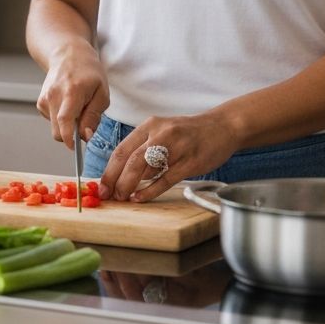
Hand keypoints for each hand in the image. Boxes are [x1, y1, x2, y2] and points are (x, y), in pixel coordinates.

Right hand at [35, 41, 108, 148]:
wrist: (68, 54)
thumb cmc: (89, 72)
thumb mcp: (102, 93)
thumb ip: (93, 116)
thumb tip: (85, 136)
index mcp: (72, 92)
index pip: (65, 121)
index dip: (69, 139)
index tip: (75, 148)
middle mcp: (54, 95)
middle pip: (58, 131)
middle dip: (71, 135)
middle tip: (85, 122)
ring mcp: (44, 98)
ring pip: (55, 128)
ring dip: (67, 126)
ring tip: (77, 108)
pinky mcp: (40, 102)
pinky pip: (51, 121)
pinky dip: (60, 119)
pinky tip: (67, 104)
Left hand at [99, 111, 239, 202]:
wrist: (222, 126)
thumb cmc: (189, 133)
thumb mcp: (163, 133)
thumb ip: (145, 150)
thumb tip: (125, 174)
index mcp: (150, 125)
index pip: (122, 148)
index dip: (109, 169)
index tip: (102, 185)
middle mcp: (160, 133)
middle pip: (130, 158)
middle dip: (115, 179)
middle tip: (109, 195)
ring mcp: (176, 147)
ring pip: (145, 167)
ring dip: (130, 185)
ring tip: (123, 197)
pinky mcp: (190, 161)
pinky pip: (166, 178)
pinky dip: (150, 190)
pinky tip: (141, 197)